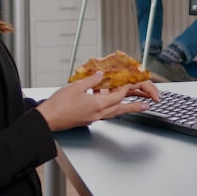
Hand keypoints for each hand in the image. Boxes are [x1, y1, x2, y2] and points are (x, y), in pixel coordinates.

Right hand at [36, 72, 159, 130]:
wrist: (48, 120)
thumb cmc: (59, 105)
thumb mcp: (76, 87)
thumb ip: (91, 81)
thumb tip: (100, 75)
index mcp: (97, 104)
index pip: (118, 95)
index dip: (126, 88)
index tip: (133, 83)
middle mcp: (98, 113)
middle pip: (121, 108)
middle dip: (135, 106)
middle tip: (147, 105)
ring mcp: (93, 118)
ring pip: (114, 113)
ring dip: (126, 109)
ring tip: (136, 107)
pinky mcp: (88, 120)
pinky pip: (104, 114)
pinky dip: (110, 109)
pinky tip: (108, 103)